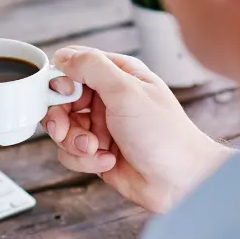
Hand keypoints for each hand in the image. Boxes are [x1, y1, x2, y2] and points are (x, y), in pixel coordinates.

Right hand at [43, 47, 234, 213]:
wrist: (179, 181)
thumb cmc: (163, 135)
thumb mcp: (127, 92)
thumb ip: (92, 68)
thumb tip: (62, 57)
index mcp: (116, 74)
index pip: (71, 65)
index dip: (59, 80)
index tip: (64, 95)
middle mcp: (106, 98)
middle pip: (60, 100)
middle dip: (60, 118)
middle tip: (64, 131)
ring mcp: (100, 125)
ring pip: (62, 129)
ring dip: (74, 142)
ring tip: (97, 149)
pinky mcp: (96, 151)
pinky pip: (70, 153)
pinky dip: (84, 160)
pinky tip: (108, 161)